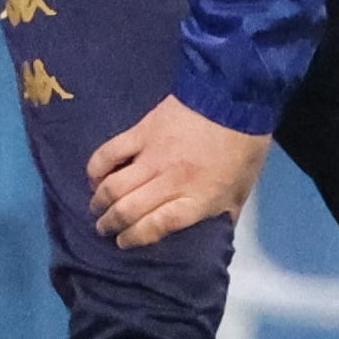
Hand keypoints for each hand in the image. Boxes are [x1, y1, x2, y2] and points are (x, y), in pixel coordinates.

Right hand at [87, 96, 272, 248]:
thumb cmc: (244, 146)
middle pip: (127, 210)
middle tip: (104, 228)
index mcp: (196, 198)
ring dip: (99, 202)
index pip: (154, 227)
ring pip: (113, 187)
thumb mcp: (242, 189)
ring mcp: (152, 157)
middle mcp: (169, 182)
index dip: (134, 238)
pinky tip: (94, 178)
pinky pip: (108, 154)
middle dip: (109, 224)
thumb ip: (224, 213)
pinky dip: (96, 169)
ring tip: (97, 208)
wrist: (235, 96)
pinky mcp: (141, 133)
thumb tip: (215, 234)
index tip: (124, 242)